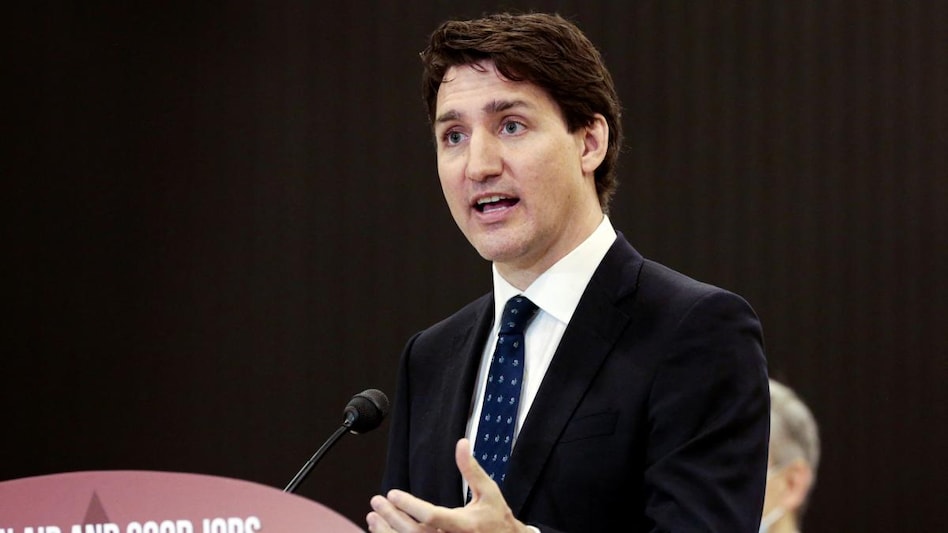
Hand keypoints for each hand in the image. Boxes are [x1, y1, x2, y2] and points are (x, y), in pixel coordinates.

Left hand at [366, 438, 531, 532]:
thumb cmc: (498, 519)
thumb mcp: (488, 491)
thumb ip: (471, 469)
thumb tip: (461, 444)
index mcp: (464, 525)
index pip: (432, 516)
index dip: (410, 506)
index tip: (393, 494)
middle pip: (415, 532)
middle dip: (392, 518)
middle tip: (377, 502)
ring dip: (389, 532)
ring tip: (373, 517)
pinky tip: (384, 530)